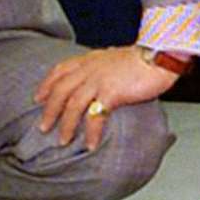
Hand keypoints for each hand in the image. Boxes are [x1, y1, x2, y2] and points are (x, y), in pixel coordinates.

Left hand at [33, 47, 176, 150]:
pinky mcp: (111, 93)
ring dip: (66, 125)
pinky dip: (91, 132)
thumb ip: (104, 67)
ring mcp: (99, 80)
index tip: (38, 97)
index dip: (46, 85)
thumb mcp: (116, 58)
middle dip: (49, 111)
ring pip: (72, 105)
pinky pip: (95, 117)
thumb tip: (102, 78)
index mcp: (91, 59)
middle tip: (43, 127)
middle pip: (61, 91)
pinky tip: (90, 144)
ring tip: (62, 140)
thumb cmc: (145, 58)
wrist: (160, 55)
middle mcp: (90, 69)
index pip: (60, 70)